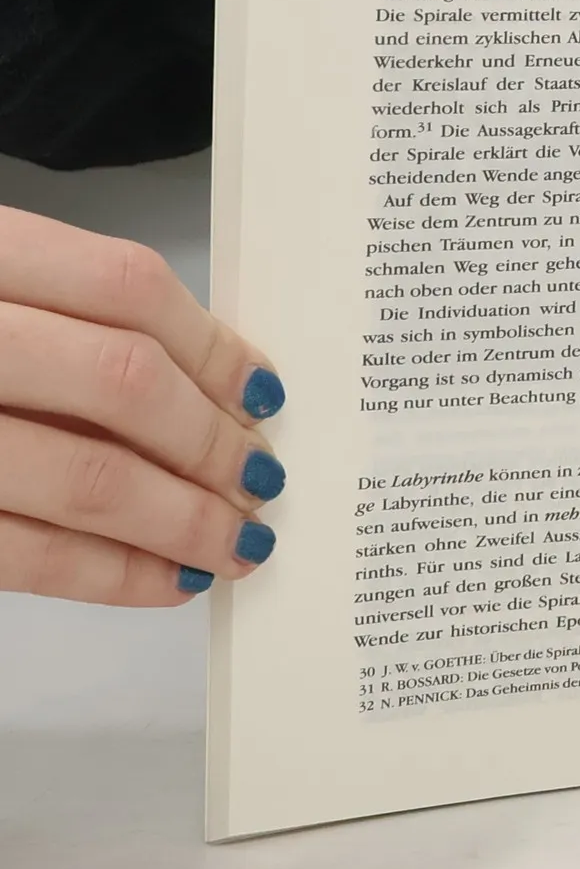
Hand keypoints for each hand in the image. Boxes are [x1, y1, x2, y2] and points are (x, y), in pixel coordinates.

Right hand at [0, 206, 285, 605]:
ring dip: (184, 519)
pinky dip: (113, 574)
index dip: (213, 346)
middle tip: (264, 478)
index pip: (125, 288)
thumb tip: (214, 379)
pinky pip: (25, 554)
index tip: (265, 392)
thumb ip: (68, 313)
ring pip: (86, 477)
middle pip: (123, 384)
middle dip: (212, 442)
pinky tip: (167, 580)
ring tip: (239, 541)